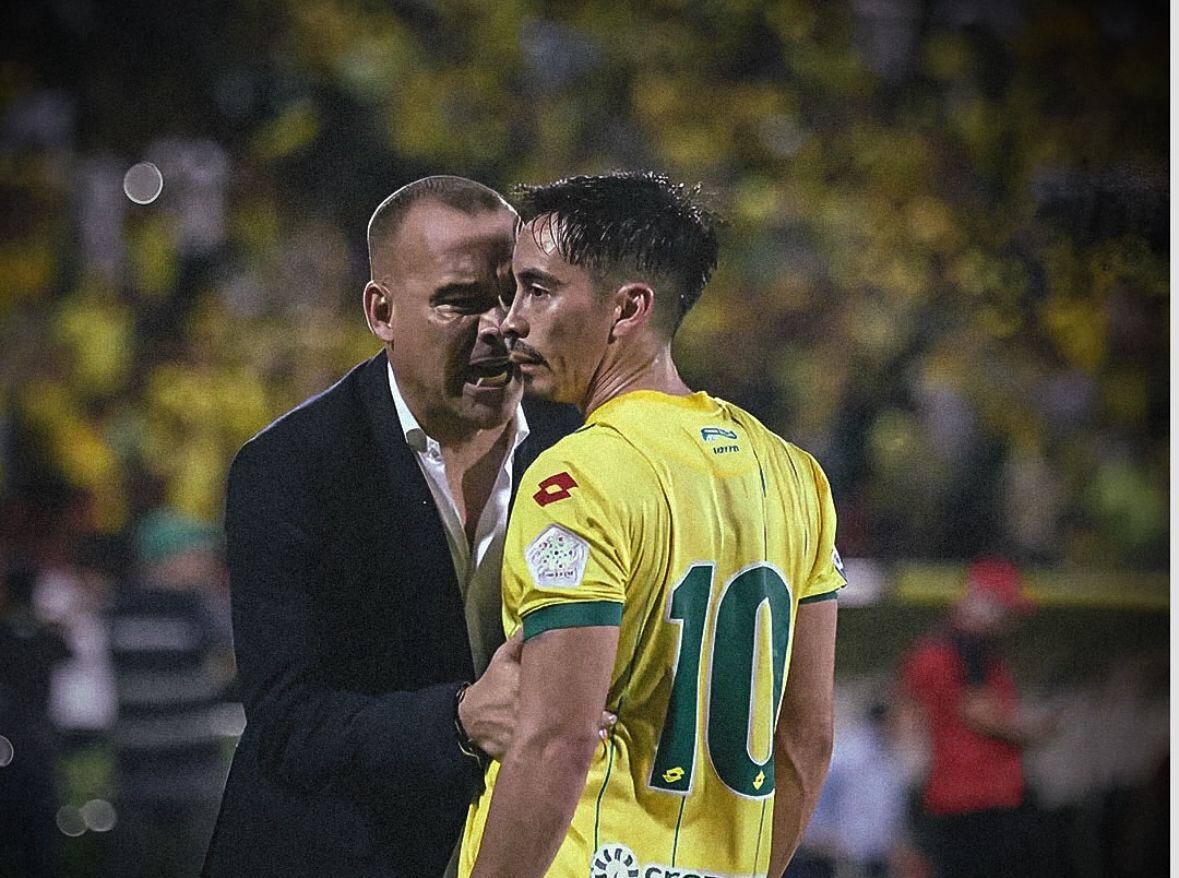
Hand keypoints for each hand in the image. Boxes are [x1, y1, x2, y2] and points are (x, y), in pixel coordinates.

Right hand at [459, 631, 618, 759]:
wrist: (469, 720)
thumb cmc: (490, 686)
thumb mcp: (502, 659)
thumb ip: (522, 640)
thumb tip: (541, 618)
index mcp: (521, 688)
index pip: (556, 693)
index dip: (581, 698)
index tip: (599, 698)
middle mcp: (523, 713)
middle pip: (561, 719)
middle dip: (587, 720)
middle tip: (609, 719)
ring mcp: (521, 735)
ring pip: (556, 740)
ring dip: (578, 738)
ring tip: (601, 734)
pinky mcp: (520, 751)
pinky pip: (545, 755)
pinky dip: (561, 754)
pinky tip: (577, 750)